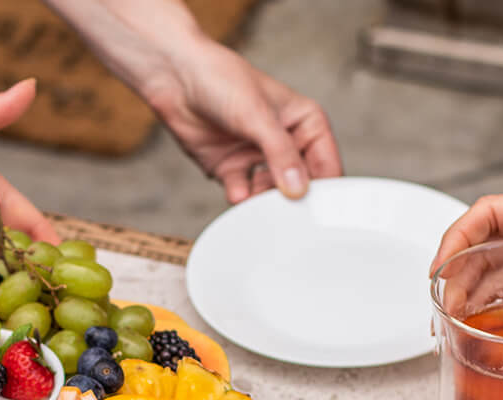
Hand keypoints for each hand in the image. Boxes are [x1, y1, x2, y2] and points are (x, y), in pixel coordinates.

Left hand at [135, 37, 339, 202]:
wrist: (176, 78)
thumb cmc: (221, 80)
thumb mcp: (258, 116)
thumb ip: (281, 155)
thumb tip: (298, 190)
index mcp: (305, 123)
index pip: (327, 164)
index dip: (326, 189)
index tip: (318, 210)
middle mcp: (285, 142)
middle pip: (300, 185)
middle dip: (294, 201)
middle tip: (290, 217)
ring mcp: (258, 157)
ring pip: (271, 194)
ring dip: (265, 203)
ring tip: (260, 207)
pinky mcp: (231, 169)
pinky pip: (242, 193)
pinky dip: (241, 198)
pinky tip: (237, 193)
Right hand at [431, 195, 502, 385]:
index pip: (493, 213)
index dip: (458, 237)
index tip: (440, 269)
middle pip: (485, 242)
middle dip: (457, 273)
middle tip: (442, 312)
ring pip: (498, 263)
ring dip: (472, 290)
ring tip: (453, 324)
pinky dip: (496, 301)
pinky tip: (483, 325)